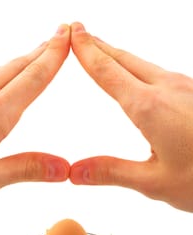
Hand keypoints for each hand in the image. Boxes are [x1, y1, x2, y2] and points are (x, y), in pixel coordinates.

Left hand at [0, 25, 70, 213]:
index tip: (67, 39)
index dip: (53, 59)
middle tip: (60, 36)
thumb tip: (63, 168)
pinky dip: (0, 72)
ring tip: (37, 54)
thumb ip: (25, 169)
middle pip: (16, 68)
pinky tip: (0, 77)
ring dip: (21, 60)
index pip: (31, 80)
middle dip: (42, 51)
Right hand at [70, 22, 192, 211]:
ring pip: (142, 63)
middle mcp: (167, 89)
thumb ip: (112, 172)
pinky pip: (158, 72)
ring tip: (101, 50)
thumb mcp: (154, 182)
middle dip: (98, 45)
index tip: (72, 34)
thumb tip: (75, 172)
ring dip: (117, 54)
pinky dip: (137, 67)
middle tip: (79, 32)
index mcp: (150, 108)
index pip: (108, 72)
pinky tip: (136, 74)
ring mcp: (184, 88)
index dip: (87, 52)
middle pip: (124, 59)